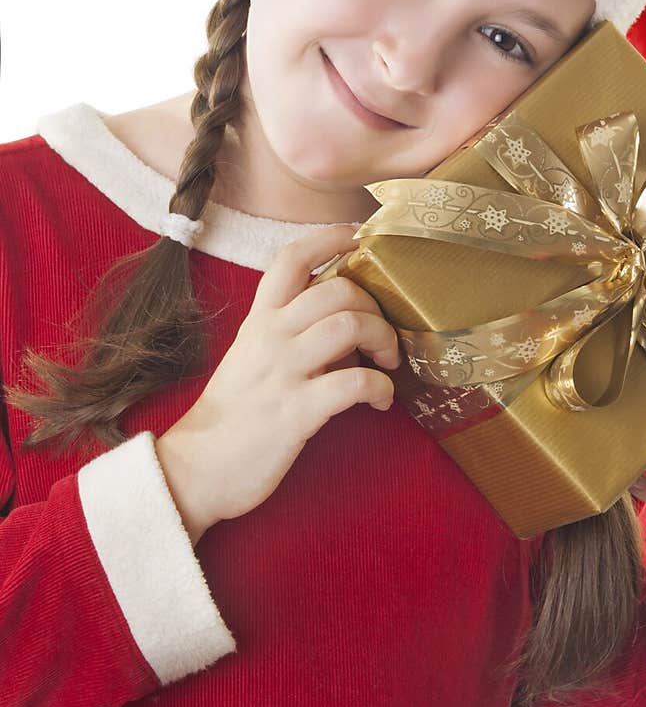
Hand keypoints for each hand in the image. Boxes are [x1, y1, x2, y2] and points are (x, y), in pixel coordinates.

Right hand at [155, 223, 401, 541]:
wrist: (196, 470)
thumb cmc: (234, 416)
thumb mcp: (253, 359)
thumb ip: (293, 335)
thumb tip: (349, 327)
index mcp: (259, 321)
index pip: (291, 258)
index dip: (329, 238)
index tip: (360, 236)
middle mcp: (270, 338)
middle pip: (336, 288)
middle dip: (375, 305)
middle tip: (384, 337)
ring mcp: (283, 373)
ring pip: (349, 325)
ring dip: (383, 339)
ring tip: (388, 364)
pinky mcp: (297, 412)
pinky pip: (353, 383)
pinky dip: (381, 388)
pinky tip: (382, 401)